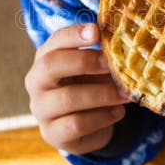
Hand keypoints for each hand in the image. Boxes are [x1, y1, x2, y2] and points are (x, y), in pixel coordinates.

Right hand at [25, 23, 128, 154]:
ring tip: (126, 94)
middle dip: (85, 61)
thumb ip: (101, 58)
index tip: (97, 31)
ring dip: (102, 94)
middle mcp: (36, 81)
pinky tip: (118, 112)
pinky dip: (101, 117)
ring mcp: (41, 109)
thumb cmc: (86, 88)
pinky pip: (76, 124)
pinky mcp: (52, 133)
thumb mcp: (91, 70)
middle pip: (51, 65)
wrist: (81, 129)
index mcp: (45, 58)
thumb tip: (127, 48)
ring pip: (67, 97)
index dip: (75, 34)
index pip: (54, 40)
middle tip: (112, 65)